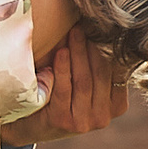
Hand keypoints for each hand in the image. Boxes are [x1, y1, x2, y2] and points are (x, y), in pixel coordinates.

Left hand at [0, 28, 127, 145]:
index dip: (109, 48)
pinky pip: (64, 89)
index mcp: (117, 106)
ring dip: (78, 53)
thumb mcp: (88, 85)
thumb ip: (100, 66)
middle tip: (85, 25)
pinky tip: (60, 52)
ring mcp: (84, 122)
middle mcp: (103, 117)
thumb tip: (110, 27)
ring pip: (84, 80)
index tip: (102, 27)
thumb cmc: (63, 96)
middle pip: (101, 74)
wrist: (30, 123)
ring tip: (74, 32)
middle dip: (92, 47)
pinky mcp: (63, 121)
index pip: (117, 71)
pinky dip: (62, 69)